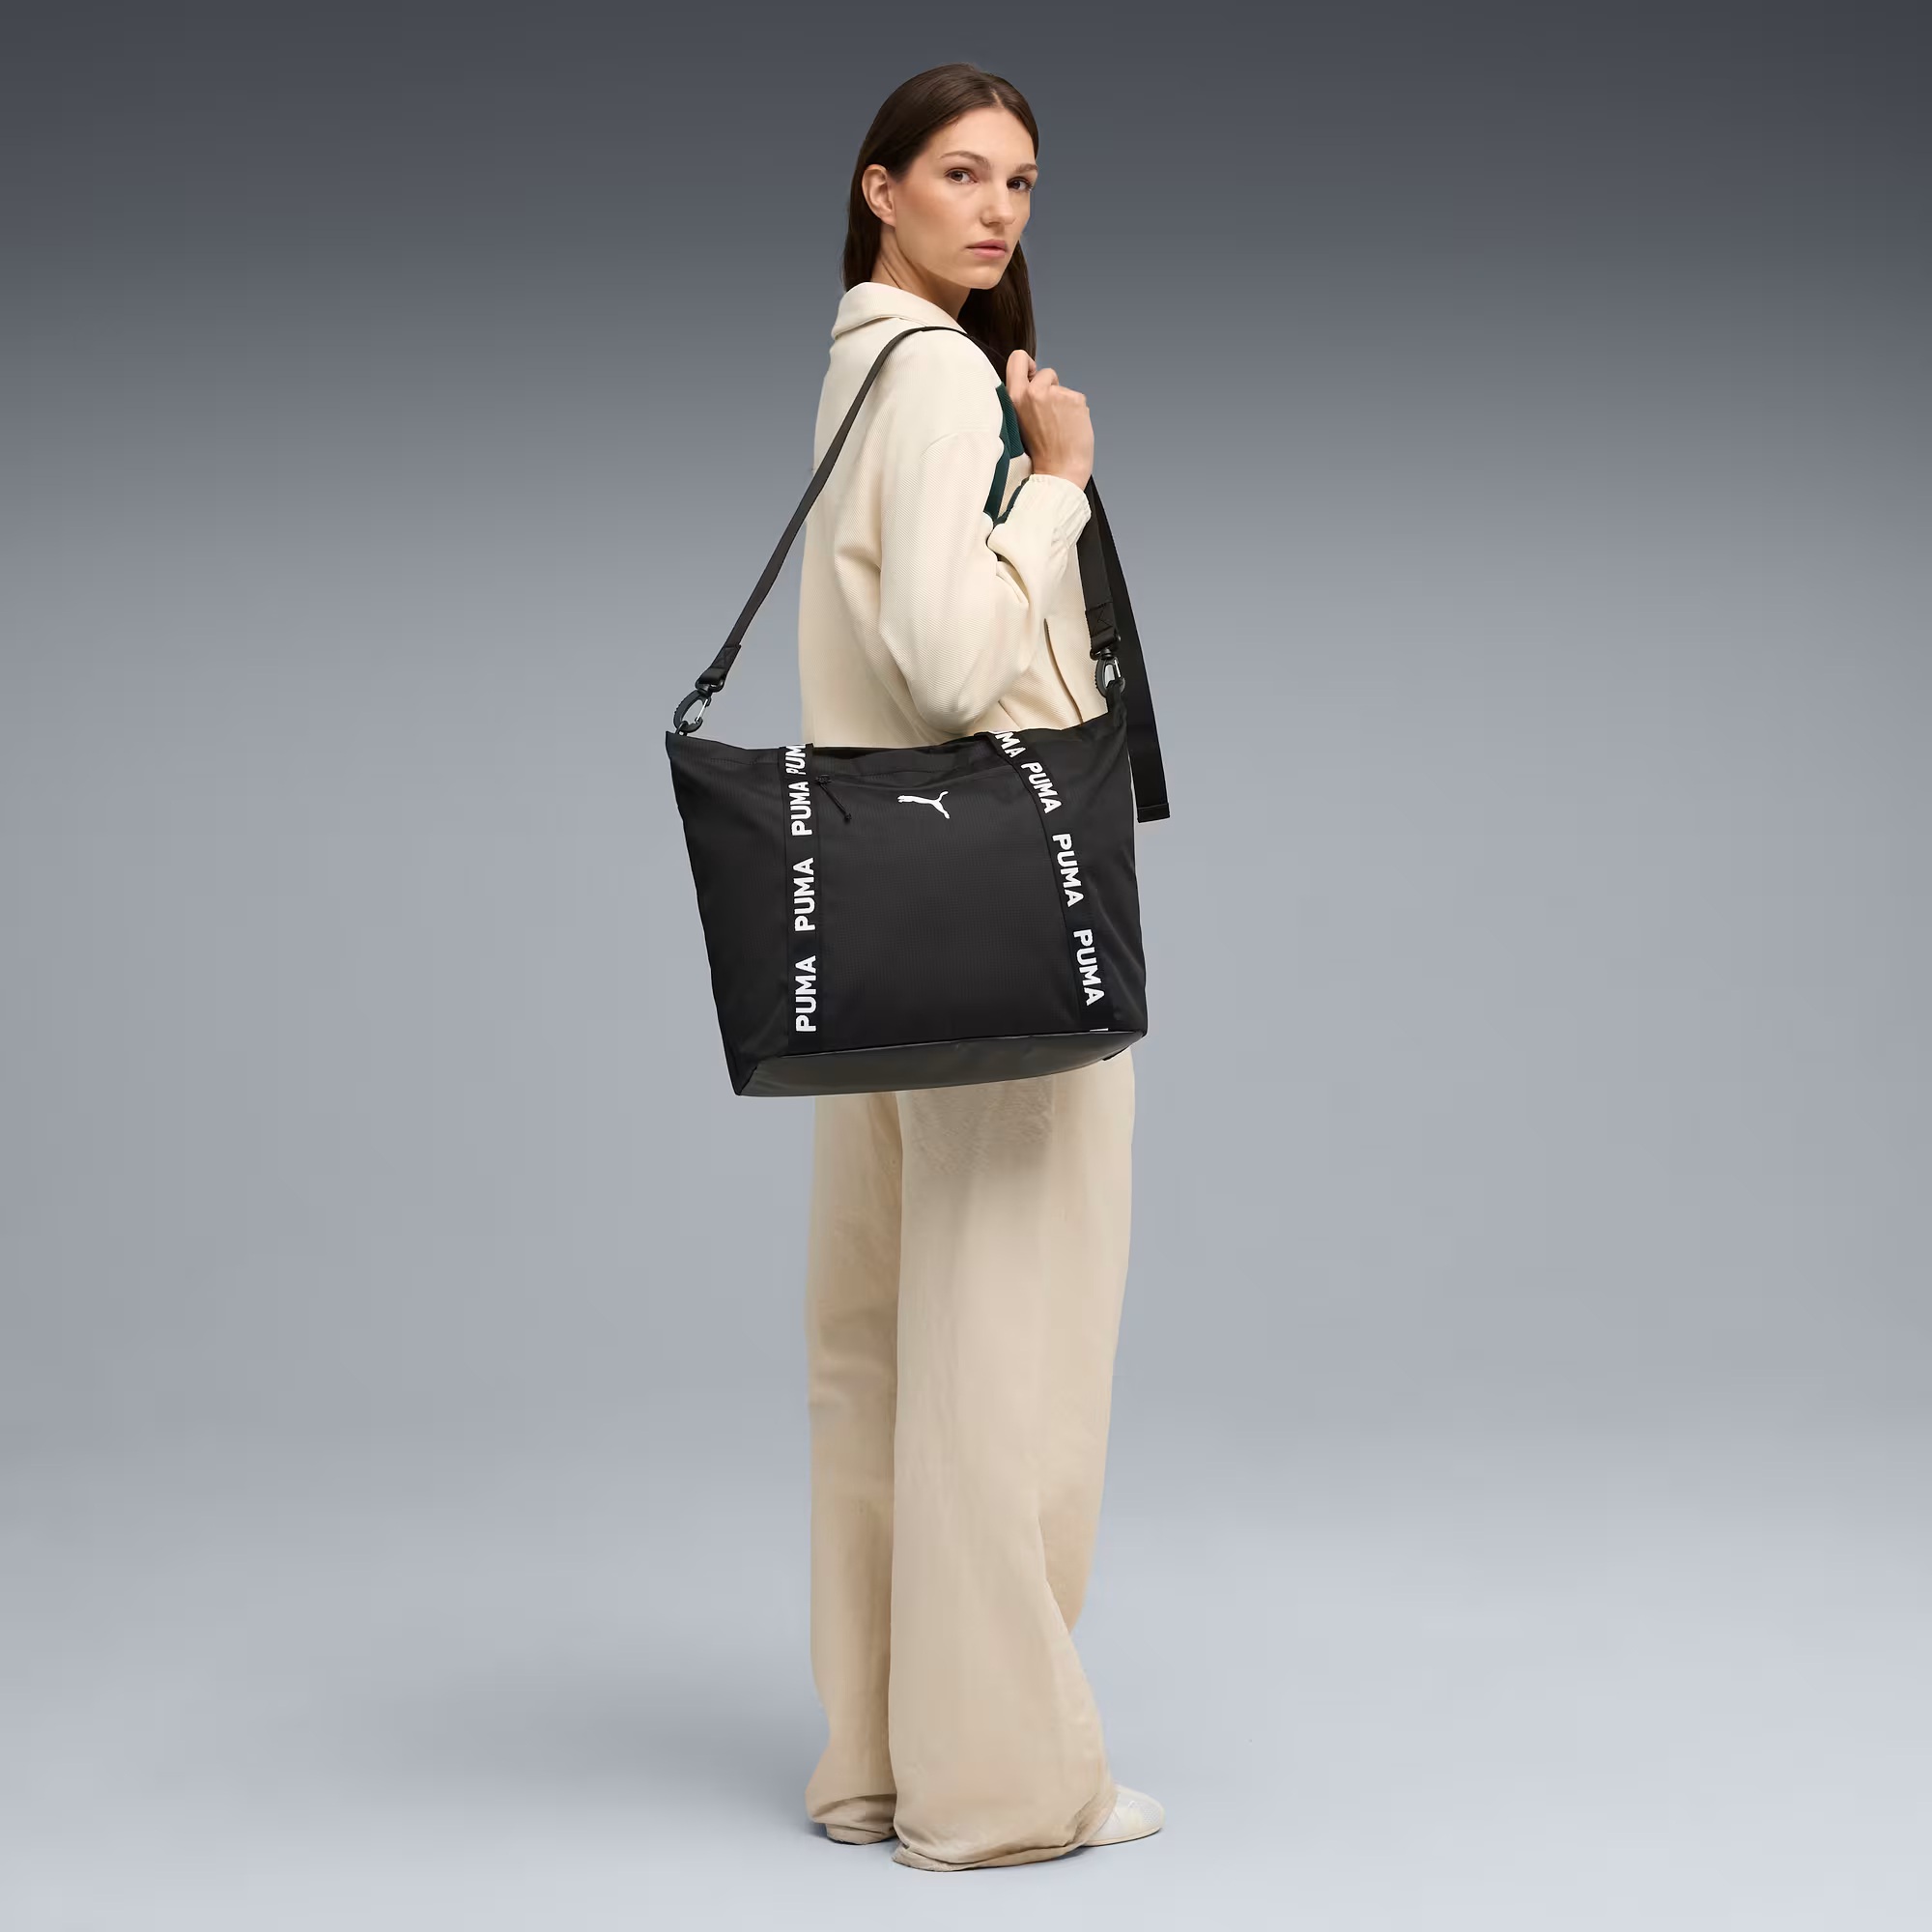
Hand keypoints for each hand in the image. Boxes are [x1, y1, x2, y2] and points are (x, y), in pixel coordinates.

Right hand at [1006, 348, 1092, 492]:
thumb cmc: (1041, 454)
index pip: (1018, 358)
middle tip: (1049, 414)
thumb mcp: (1019, 420)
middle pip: (1046, 372)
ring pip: (1063, 388)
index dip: (1029, 364)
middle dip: (1051, 387)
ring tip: (1060, 426)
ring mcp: (1056, 394)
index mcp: (1016, 397)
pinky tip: (1071, 428)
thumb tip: (1034, 381)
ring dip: (1064, 403)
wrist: (1060, 472)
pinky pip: (1077, 399)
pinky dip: (1077, 411)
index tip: (1033, 376)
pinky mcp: (1075, 400)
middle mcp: (1034, 392)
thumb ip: (1024, 398)